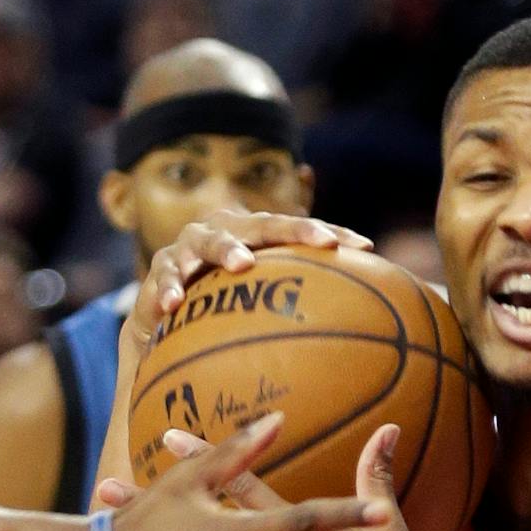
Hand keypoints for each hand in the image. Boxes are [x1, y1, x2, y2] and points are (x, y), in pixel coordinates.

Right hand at [124, 211, 370, 361]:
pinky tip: (175, 304)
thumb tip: (367, 305)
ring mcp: (192, 245)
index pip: (299, 228)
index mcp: (256, 231)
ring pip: (210, 242)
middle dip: (291, 231)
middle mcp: (227, 229)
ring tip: (241, 265)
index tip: (364, 245)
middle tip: (322, 241)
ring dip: (226, 250)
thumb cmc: (228, 293)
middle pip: (262, 225)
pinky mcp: (163, 267)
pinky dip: (169, 287)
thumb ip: (306, 292)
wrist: (172, 300)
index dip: (331, 233)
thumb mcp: (265, 291)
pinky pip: (165, 276)